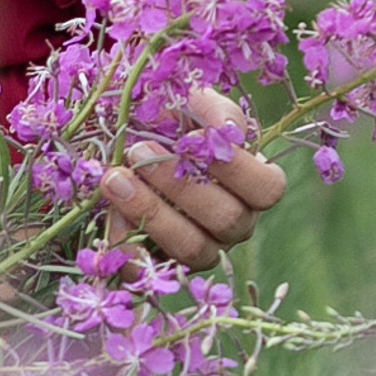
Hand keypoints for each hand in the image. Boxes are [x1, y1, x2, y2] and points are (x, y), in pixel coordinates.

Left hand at [99, 86, 287, 268]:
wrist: (125, 147)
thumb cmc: (170, 124)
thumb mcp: (192, 107)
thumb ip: (213, 110)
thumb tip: (222, 129)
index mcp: (253, 188)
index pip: (267, 189)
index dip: (236, 168)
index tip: (191, 138)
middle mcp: (235, 224)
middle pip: (227, 219)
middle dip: (180, 185)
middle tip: (138, 150)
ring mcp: (202, 249)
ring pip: (192, 247)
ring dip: (151, 212)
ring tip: (114, 178)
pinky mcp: (160, 266)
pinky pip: (149, 268)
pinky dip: (128, 244)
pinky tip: (107, 212)